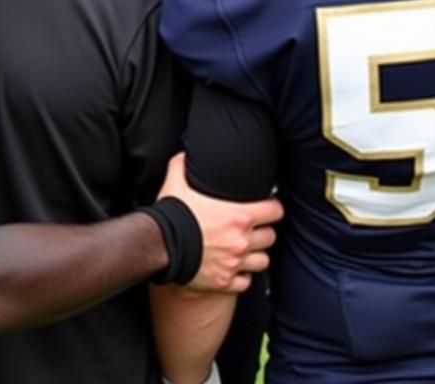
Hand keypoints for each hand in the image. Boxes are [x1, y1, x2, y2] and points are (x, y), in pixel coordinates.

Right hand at [157, 152, 281, 292]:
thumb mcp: (176, 183)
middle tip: (253, 228)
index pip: (275, 211)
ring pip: (263, 261)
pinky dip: (242, 276)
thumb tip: (184, 154)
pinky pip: (246, 282)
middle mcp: (241, 241)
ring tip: (245, 249)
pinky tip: (234, 268)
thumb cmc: (171, 216)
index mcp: (238, 216)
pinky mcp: (225, 281)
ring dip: (256, 255)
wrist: (159, 248)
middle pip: (270, 236)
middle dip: (263, 231)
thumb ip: (183, 165)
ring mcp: (235, 263)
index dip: (272, 206)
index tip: (267, 206)